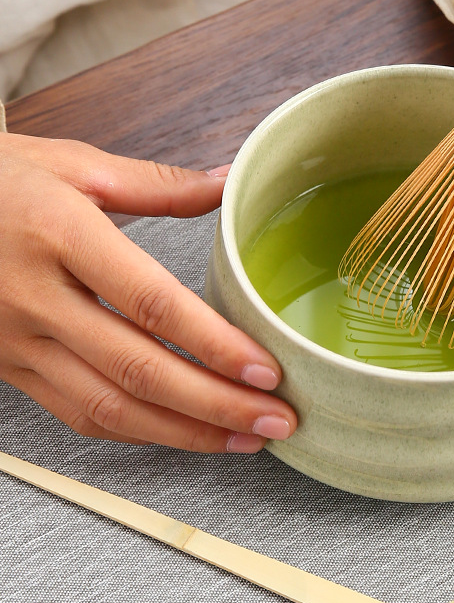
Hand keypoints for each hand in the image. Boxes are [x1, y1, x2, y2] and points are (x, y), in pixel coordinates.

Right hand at [0, 132, 296, 451]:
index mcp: (60, 234)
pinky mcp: (8, 367)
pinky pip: (76, 410)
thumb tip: (229, 183)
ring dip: (184, 432)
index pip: (152, 304)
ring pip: (108, 406)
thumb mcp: (74, 164)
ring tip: (244, 438)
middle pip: (138, 369)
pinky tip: (182, 431)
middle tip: (277, 419)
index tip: (266, 370)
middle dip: (215, 404)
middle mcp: (34, 297)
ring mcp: (15, 341)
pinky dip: (135, 429)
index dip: (213, 344)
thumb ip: (158, 184)